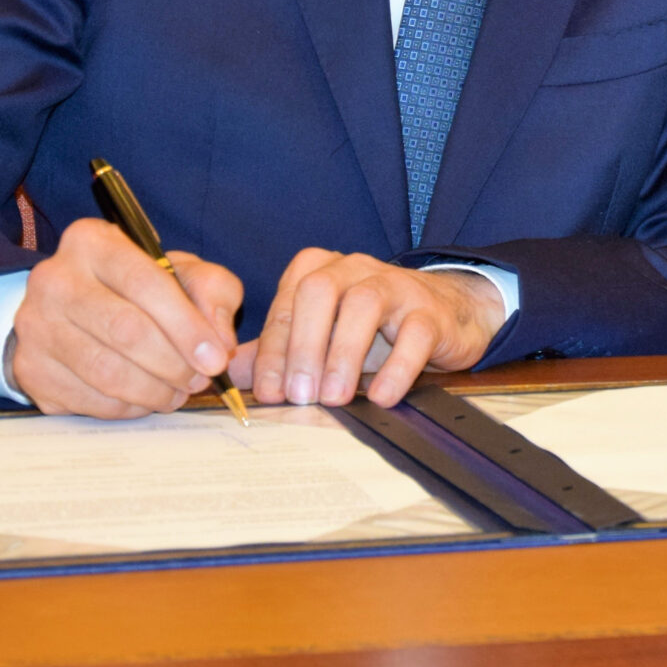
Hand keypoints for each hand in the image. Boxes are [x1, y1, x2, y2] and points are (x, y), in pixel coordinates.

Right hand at [8, 216, 242, 418]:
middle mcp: (54, 279)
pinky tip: (145, 399)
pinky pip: (86, 399)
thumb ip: (212, 293)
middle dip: (173, 363)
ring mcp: (34, 326)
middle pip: (125, 331)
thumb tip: (219, 343)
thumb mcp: (183, 272)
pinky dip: (126, 407)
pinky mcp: (30, 368)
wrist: (75, 306)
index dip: (187, 327)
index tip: (216, 358)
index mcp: (92, 242)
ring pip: (105, 371)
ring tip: (178, 393)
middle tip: (199, 380)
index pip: (146, 284)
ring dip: (153, 391)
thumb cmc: (139, 286)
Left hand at [236, 251, 505, 408]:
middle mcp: (353, 268)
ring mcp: (395, 285)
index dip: (273, 351)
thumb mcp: (319, 335)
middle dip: (303, 346)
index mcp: (318, 270)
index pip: (286, 305)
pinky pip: (413, 333)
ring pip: (364, 304)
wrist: (445, 315)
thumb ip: (273, 349)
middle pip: (318, 293)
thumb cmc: (372, 329)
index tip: (269, 393)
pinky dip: (397, 366)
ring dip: (344, 354)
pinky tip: (382, 396)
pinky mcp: (430, 311)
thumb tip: (221, 371)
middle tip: (299, 395)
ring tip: (336, 398)